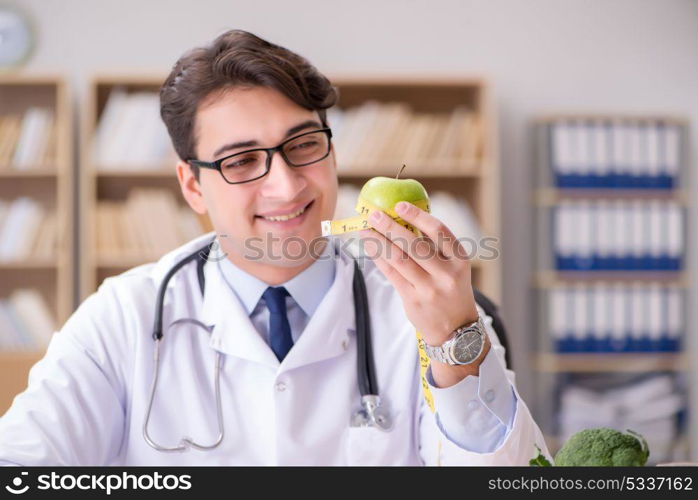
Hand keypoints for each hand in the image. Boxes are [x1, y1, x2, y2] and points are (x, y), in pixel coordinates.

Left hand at [358, 201, 478, 347]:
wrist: (456, 330)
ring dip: (379, 241)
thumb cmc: (451, 290)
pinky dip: (379, 258)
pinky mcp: (413, 300)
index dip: (418, 216)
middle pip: (414, 245)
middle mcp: (446, 274)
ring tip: (365, 229)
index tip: (399, 205)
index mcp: (460, 260)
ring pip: (399, 259)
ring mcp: (429, 289)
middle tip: (373, 214)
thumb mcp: (454, 268)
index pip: (439, 231)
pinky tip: (369, 247)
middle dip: (391, 227)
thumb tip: (404, 218)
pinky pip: (392, 274)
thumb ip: (434, 247)